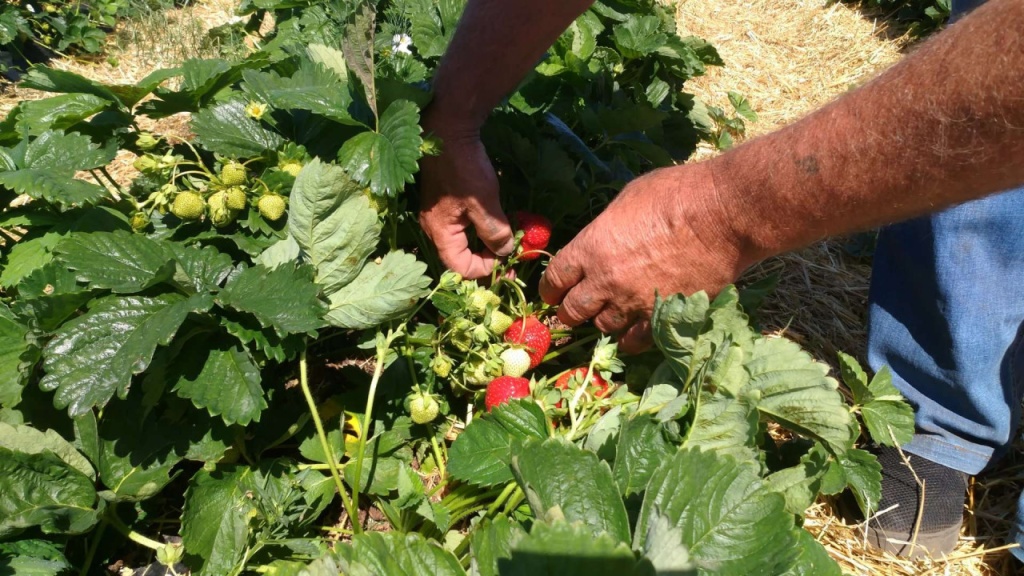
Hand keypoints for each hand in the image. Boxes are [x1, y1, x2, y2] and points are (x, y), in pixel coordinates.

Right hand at [418, 115, 514, 278]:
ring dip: (484, 241)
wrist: (449, 129)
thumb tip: (504, 251)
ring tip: (507, 235)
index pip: (460, 267)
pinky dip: (479, 226)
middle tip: (510, 251)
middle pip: (460, 256)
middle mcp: (434, 228)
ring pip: (463, 240)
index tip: (506, 256)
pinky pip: (462, 224)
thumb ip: (494, 232)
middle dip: (486, 257)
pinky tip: (495, 217)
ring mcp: (438, 214)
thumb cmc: (464, 167)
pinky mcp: (445, 201)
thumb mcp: (484, 203)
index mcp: (440, 232)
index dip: (484, 268)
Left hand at [538, 162, 754, 352]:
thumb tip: (602, 239)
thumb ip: (607, 227)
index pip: (555, 279)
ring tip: (609, 316)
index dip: (551, 288)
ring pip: (603, 327)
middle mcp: (605, 281)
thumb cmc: (676, 194)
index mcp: (590, 248)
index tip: (553, 292)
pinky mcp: (662, 318)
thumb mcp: (627, 200)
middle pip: (572, 311)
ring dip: (603, 322)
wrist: (722, 215)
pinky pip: (636, 341)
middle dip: (569, 311)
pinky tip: (632, 334)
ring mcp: (633, 303)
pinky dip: (630, 339)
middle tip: (574, 310)